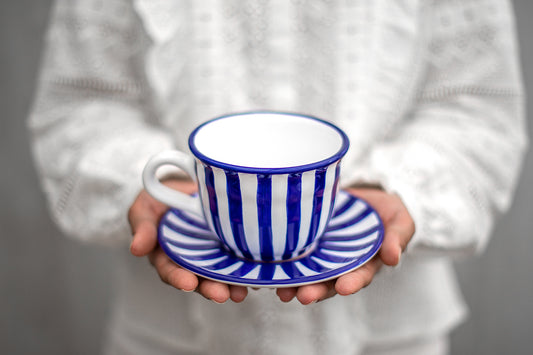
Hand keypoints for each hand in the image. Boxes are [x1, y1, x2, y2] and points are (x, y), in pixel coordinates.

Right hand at [128, 178, 247, 303]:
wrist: (185, 184)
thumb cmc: (160, 199)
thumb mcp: (145, 208)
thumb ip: (142, 227)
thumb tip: (136, 249)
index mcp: (166, 255)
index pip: (170, 270)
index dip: (178, 278)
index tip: (188, 283)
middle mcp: (190, 259)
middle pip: (199, 278)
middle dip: (210, 288)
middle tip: (222, 295)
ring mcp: (212, 253)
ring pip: (221, 273)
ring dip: (231, 285)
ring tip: (241, 292)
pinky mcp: (230, 244)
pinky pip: (239, 259)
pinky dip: (248, 269)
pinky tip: (258, 275)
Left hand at [276, 187, 414, 304]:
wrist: (369, 196)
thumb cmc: (388, 214)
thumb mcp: (400, 222)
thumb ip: (397, 238)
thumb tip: (393, 258)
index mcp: (365, 264)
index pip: (359, 276)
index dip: (352, 282)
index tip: (344, 287)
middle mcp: (341, 264)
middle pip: (328, 282)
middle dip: (316, 290)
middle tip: (304, 296)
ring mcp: (323, 253)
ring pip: (308, 273)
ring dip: (295, 284)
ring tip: (282, 292)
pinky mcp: (309, 239)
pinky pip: (295, 253)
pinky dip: (283, 263)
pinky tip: (269, 269)